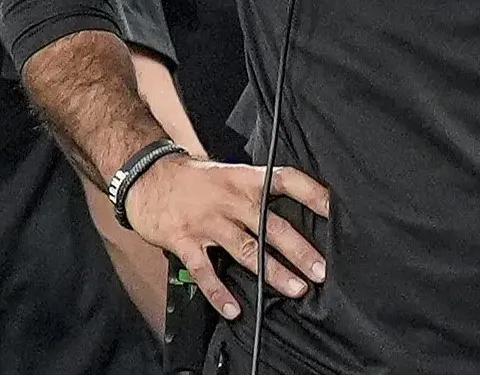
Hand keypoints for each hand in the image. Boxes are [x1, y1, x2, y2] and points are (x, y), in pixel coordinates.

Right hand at [123, 156, 330, 319]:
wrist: (146, 175)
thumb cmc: (192, 178)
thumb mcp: (227, 172)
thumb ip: (254, 189)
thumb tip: (289, 206)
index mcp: (243, 179)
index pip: (284, 180)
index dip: (311, 193)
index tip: (333, 208)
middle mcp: (230, 200)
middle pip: (271, 225)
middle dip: (299, 249)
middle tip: (320, 269)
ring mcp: (208, 222)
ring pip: (246, 250)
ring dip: (272, 272)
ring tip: (295, 289)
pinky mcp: (185, 241)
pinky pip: (205, 271)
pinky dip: (220, 292)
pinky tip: (234, 309)